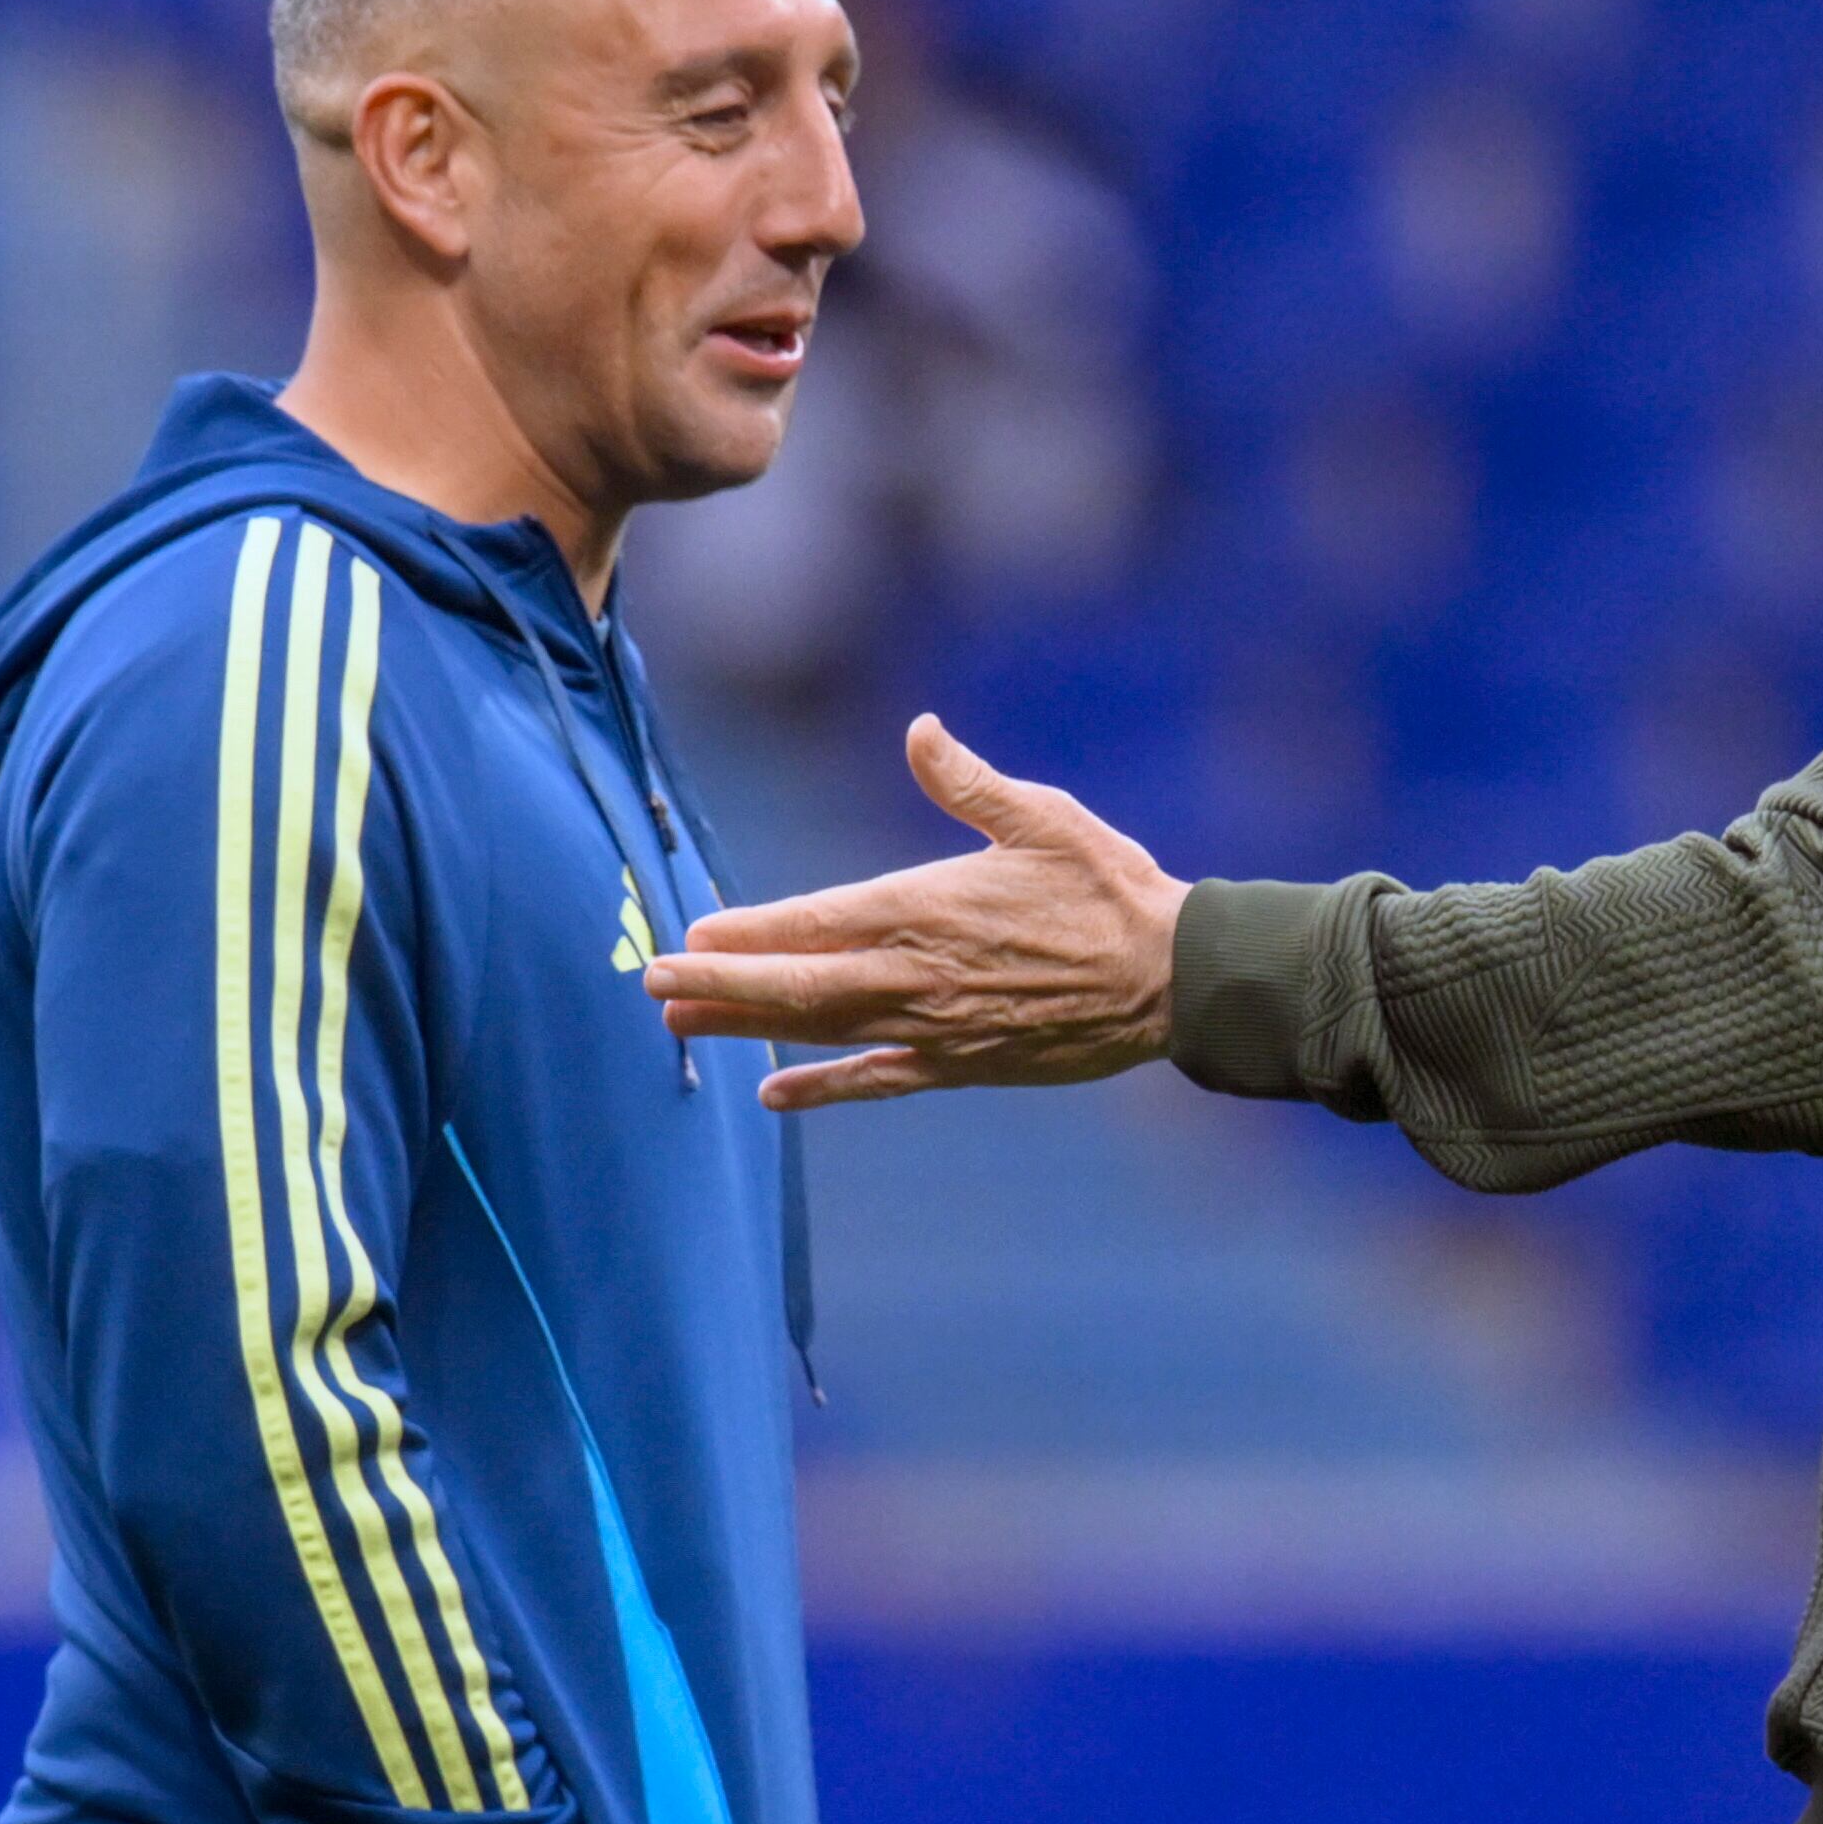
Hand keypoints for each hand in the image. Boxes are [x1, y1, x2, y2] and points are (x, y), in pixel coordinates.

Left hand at [646, 715, 1189, 1112]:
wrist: (1170, 979)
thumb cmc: (1108, 888)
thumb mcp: (1042, 816)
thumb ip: (967, 781)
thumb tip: (919, 730)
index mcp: (926, 907)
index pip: (812, 922)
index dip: (746, 933)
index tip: (690, 933)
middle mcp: (915, 975)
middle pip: (796, 987)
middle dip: (717, 987)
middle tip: (652, 986)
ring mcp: (934, 1028)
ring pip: (821, 1033)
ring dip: (747, 1029)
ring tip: (681, 1026)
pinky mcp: (960, 1064)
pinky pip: (876, 1080)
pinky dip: (822, 1087)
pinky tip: (774, 1093)